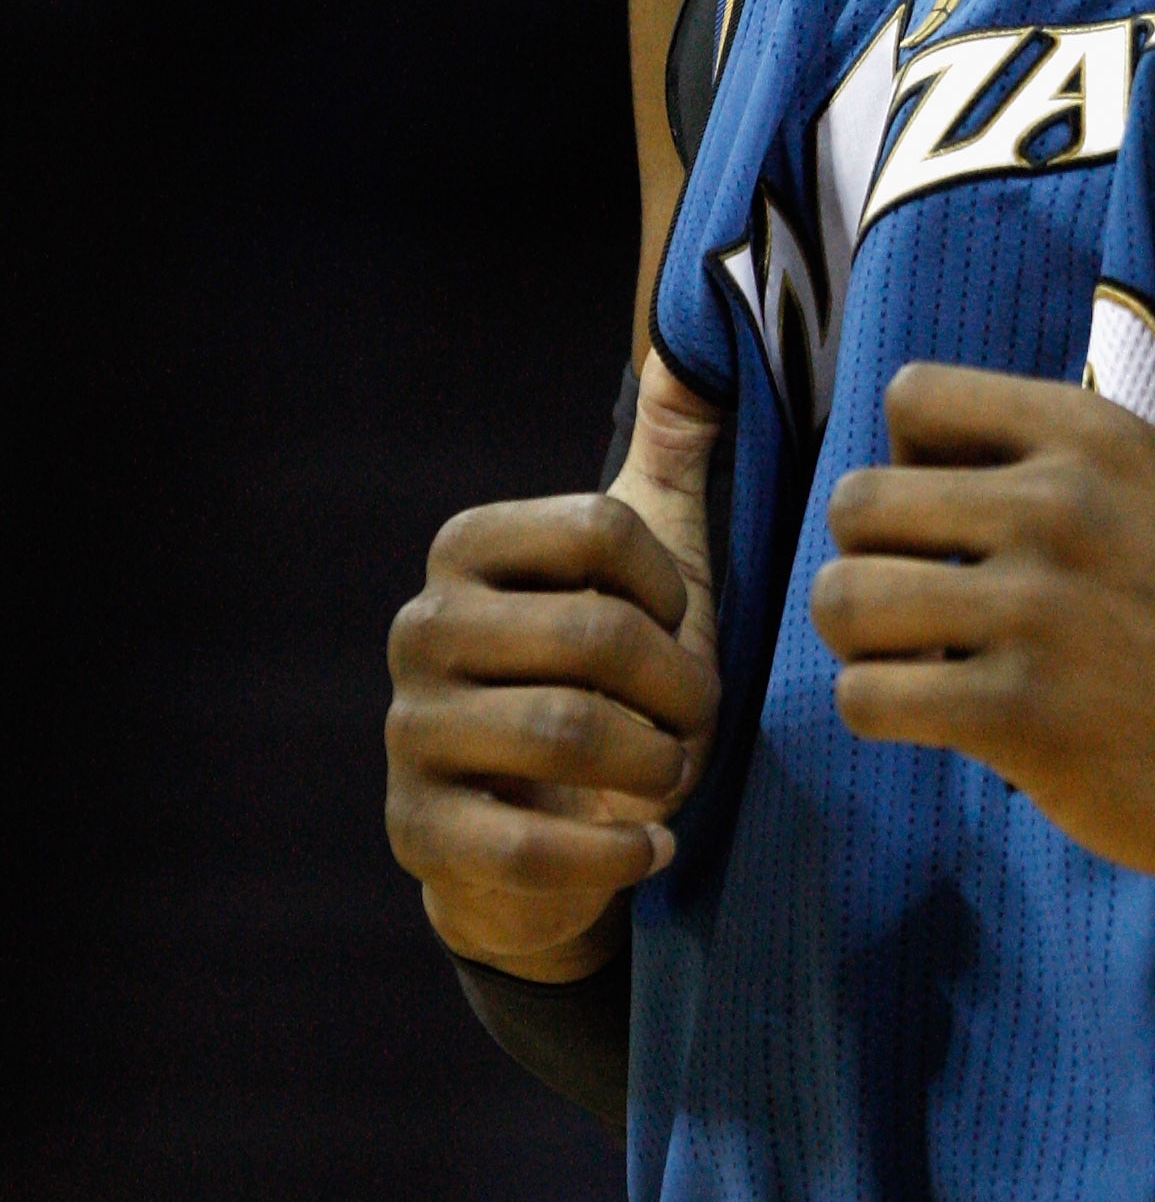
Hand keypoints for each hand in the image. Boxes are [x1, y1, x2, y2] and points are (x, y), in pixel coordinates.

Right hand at [386, 352, 723, 978]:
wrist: (538, 834)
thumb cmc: (604, 679)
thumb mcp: (639, 562)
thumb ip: (668, 453)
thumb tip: (693, 348)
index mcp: (467, 547)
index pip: (601, 527)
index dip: (674, 589)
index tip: (681, 628)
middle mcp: (421, 627)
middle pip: (596, 634)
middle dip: (683, 688)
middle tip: (698, 722)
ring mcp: (410, 731)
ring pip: (568, 732)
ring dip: (656, 764)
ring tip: (671, 776)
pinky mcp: (418, 832)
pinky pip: (533, 847)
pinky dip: (617, 853)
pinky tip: (653, 848)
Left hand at [808, 297, 1154, 880]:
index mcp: (1093, 434)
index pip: (913, 396)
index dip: (911, 452)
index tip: (957, 506)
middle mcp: (1060, 508)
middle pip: (855, 501)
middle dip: (870, 553)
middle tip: (921, 590)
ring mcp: (1035, 613)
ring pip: (842, 598)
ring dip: (859, 635)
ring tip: (908, 651)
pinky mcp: (1015, 714)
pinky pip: (865, 695)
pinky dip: (879, 708)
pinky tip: (932, 713)